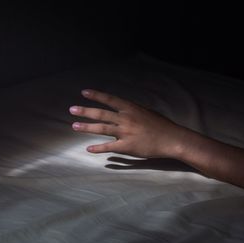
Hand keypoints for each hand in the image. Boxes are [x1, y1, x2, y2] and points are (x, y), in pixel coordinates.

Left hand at [69, 89, 188, 157]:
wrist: (171, 139)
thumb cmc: (161, 125)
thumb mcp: (146, 112)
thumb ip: (133, 111)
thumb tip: (123, 109)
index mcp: (131, 108)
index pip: (110, 100)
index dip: (96, 96)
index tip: (84, 93)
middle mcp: (125, 119)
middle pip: (101, 114)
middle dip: (85, 111)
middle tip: (72, 109)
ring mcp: (125, 133)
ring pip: (101, 129)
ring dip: (86, 127)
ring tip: (74, 126)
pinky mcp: (127, 146)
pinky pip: (109, 147)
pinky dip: (98, 148)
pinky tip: (89, 148)